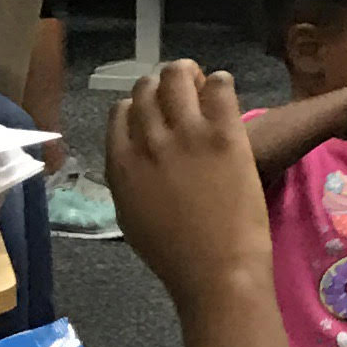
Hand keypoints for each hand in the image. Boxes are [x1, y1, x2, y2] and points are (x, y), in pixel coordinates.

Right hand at [108, 62, 271, 308]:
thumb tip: (133, 153)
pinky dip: (221, 83)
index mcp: (121, 163)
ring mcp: (186, 134)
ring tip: (204, 88)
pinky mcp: (223, 133)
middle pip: (147, 87)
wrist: (217, 271)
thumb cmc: (175, 255)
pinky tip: (225, 97)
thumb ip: (127, 177)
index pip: (121, 111)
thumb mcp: (131, 215)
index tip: (157, 114)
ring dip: (190, 76)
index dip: (140, 107)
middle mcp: (148, 141)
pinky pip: (219, 84)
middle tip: (184, 97)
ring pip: (178, 75)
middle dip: (163, 86)